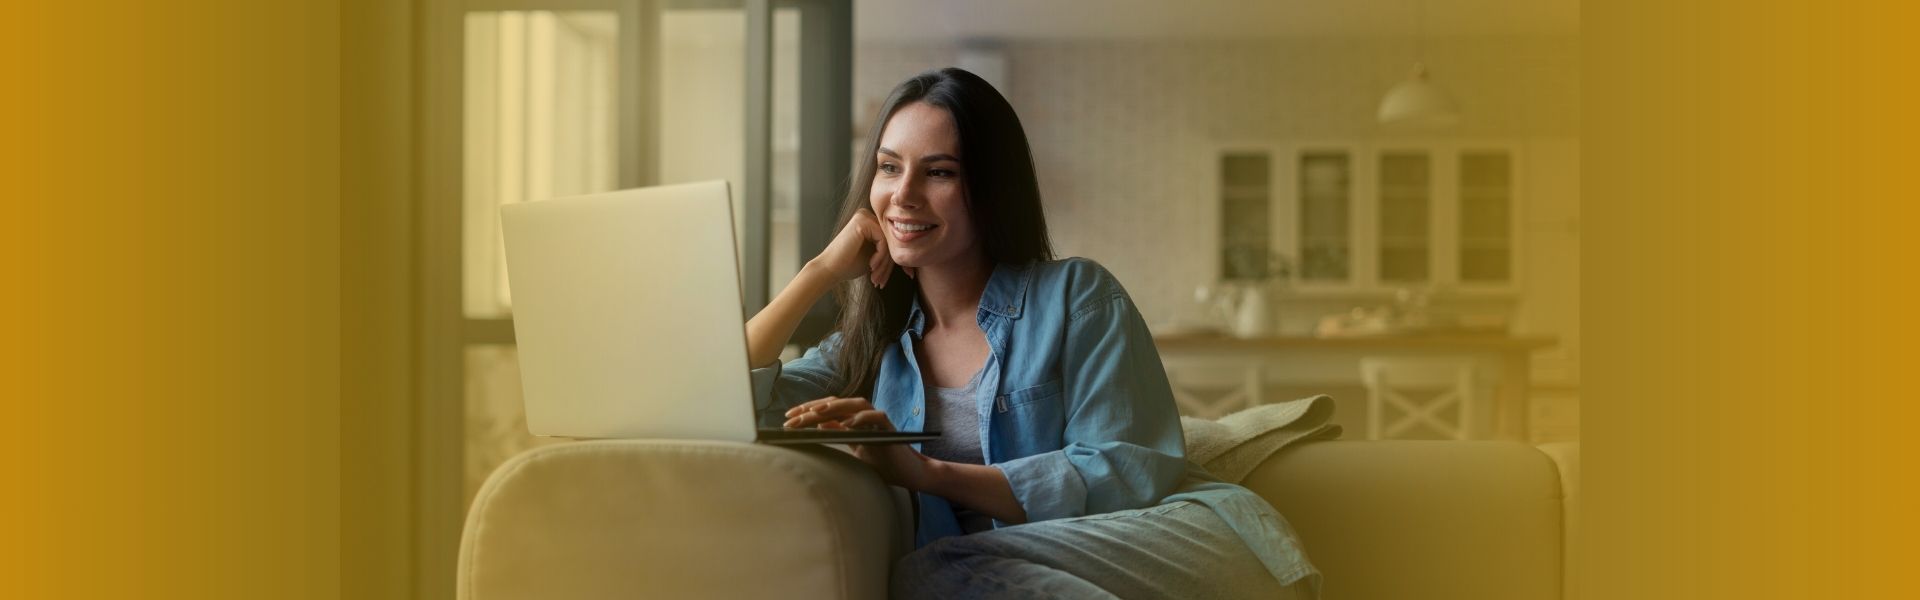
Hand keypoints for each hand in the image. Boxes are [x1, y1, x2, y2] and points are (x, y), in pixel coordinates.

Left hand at [783, 396, 935, 488]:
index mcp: (853, 421)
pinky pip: (876, 416)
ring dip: (835, 407)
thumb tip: (818, 425)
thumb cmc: (883, 464)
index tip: (788, 419)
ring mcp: (877, 420)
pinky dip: (861, 418)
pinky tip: (847, 423)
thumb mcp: (854, 450)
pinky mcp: (890, 428)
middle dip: (813, 408)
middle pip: (836, 404)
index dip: (807, 412)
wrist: (909, 474)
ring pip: (855, 404)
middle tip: (793, 417)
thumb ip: (838, 436)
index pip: (827, 410)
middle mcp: (864, 416)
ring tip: (816, 412)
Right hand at [807, 208, 910, 288]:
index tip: (899, 276)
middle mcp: (868, 215)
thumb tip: (913, 263)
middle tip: (882, 281)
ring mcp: (865, 216)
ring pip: (888, 241)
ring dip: (885, 263)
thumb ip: (890, 252)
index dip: (895, 260)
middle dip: (890, 264)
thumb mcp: (876, 257)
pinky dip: (880, 256)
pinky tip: (871, 266)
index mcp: (871, 222)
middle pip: (891, 240)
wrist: (830, 269)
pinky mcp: (862, 221)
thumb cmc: (850, 265)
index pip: (891, 240)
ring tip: (877, 278)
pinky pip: (883, 240)